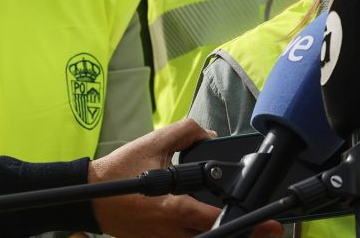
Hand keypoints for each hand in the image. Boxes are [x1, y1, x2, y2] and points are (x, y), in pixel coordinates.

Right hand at [89, 119, 281, 237]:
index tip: (269, 223)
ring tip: (249, 228)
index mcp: (173, 208)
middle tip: (268, 229)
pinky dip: (206, 234)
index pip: (215, 219)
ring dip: (225, 234)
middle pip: (217, 237)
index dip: (245, 222)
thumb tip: (210, 133)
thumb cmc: (119, 172)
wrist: (90, 197)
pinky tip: (218, 225)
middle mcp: (171, 231)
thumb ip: (185, 132)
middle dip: (244, 233)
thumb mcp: (153, 143)